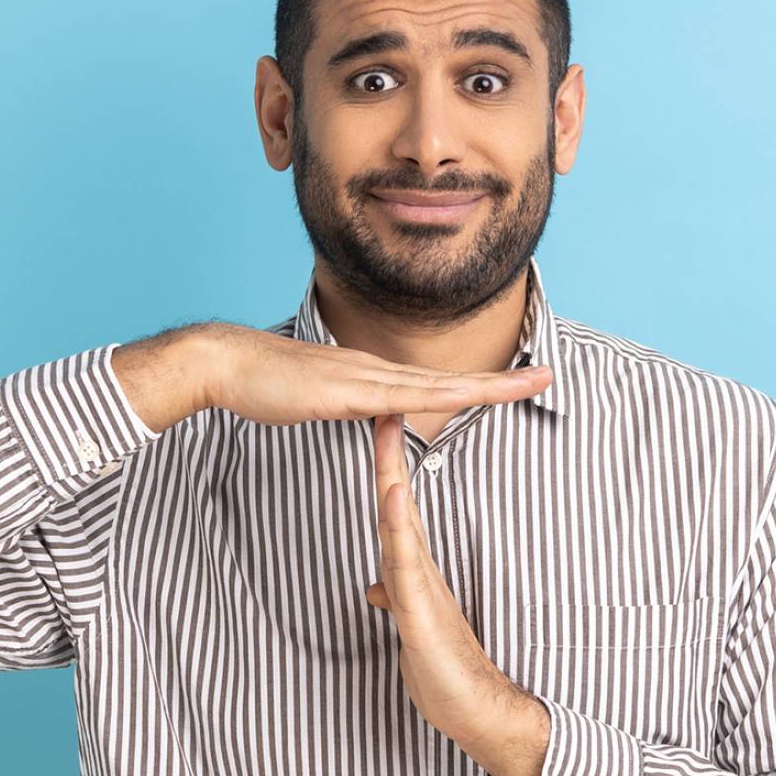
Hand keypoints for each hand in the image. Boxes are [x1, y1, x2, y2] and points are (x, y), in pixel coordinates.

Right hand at [205, 322, 551, 426]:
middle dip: (503, 380)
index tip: (517, 382)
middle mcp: (376, 371)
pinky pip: (398, 398)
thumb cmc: (265, 383)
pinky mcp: (343, 392)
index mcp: (373, 376)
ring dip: (486, 386)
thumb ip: (350, 404)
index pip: (437, 382)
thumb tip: (374, 412)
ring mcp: (362, 378)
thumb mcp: (319, 399)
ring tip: (528, 383)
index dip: (479, 383)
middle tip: (549, 375)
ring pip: (437, 386)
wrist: (226, 363)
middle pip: (451, 380)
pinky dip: (435, 398)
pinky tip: (463, 397)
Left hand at [364, 411, 532, 760]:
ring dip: (392, 475)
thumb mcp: (410, 631)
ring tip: (386, 429)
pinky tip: (391, 497)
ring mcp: (422, 587)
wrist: (479, 712)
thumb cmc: (445, 673)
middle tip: (384, 405)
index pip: (395, 511)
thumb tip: (377, 586)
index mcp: (413, 573)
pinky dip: (398, 527)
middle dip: (389, 455)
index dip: (386, 470)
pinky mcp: (423, 611)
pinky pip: (406, 563)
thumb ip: (396, 601)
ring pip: (401, 522)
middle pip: (398, 502)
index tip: (381, 429)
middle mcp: (419, 571)